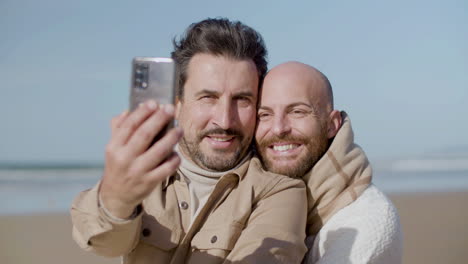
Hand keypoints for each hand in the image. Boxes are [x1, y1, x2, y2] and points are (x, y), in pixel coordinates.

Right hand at [99, 100, 182, 217]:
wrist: (116, 196)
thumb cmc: (118, 165)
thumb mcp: (113, 148)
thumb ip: (119, 128)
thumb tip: (129, 111)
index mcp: (114, 147)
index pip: (129, 126)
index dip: (142, 113)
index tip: (154, 103)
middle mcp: (125, 158)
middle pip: (144, 135)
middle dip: (158, 120)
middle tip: (169, 109)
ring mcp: (137, 171)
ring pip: (158, 151)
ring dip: (171, 138)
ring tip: (179, 129)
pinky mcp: (149, 182)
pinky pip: (166, 168)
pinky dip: (173, 159)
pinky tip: (176, 153)